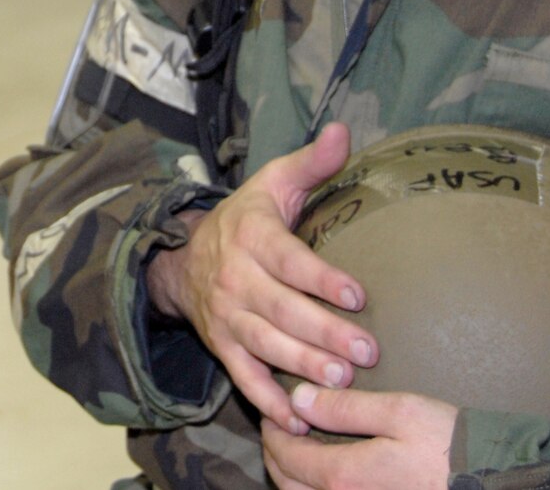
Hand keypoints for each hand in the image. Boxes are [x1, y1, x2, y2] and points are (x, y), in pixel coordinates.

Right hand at [144, 123, 375, 430]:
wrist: (182, 258)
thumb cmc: (246, 219)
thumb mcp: (273, 184)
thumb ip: (311, 163)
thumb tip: (344, 130)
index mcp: (253, 236)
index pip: (289, 259)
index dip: (322, 278)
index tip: (358, 294)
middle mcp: (236, 278)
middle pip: (281, 309)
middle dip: (323, 332)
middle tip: (366, 353)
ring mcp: (226, 315)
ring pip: (264, 344)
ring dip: (300, 365)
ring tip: (340, 383)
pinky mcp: (222, 345)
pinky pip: (241, 375)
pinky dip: (265, 399)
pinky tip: (294, 418)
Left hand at [261, 381, 454, 488]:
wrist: (493, 484)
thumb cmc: (449, 444)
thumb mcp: (399, 412)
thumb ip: (345, 408)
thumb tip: (299, 399)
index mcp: (345, 477)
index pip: (287, 456)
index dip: (274, 432)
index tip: (275, 413)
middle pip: (289, 485)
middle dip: (276, 455)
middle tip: (279, 430)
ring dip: (293, 477)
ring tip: (298, 451)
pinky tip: (327, 476)